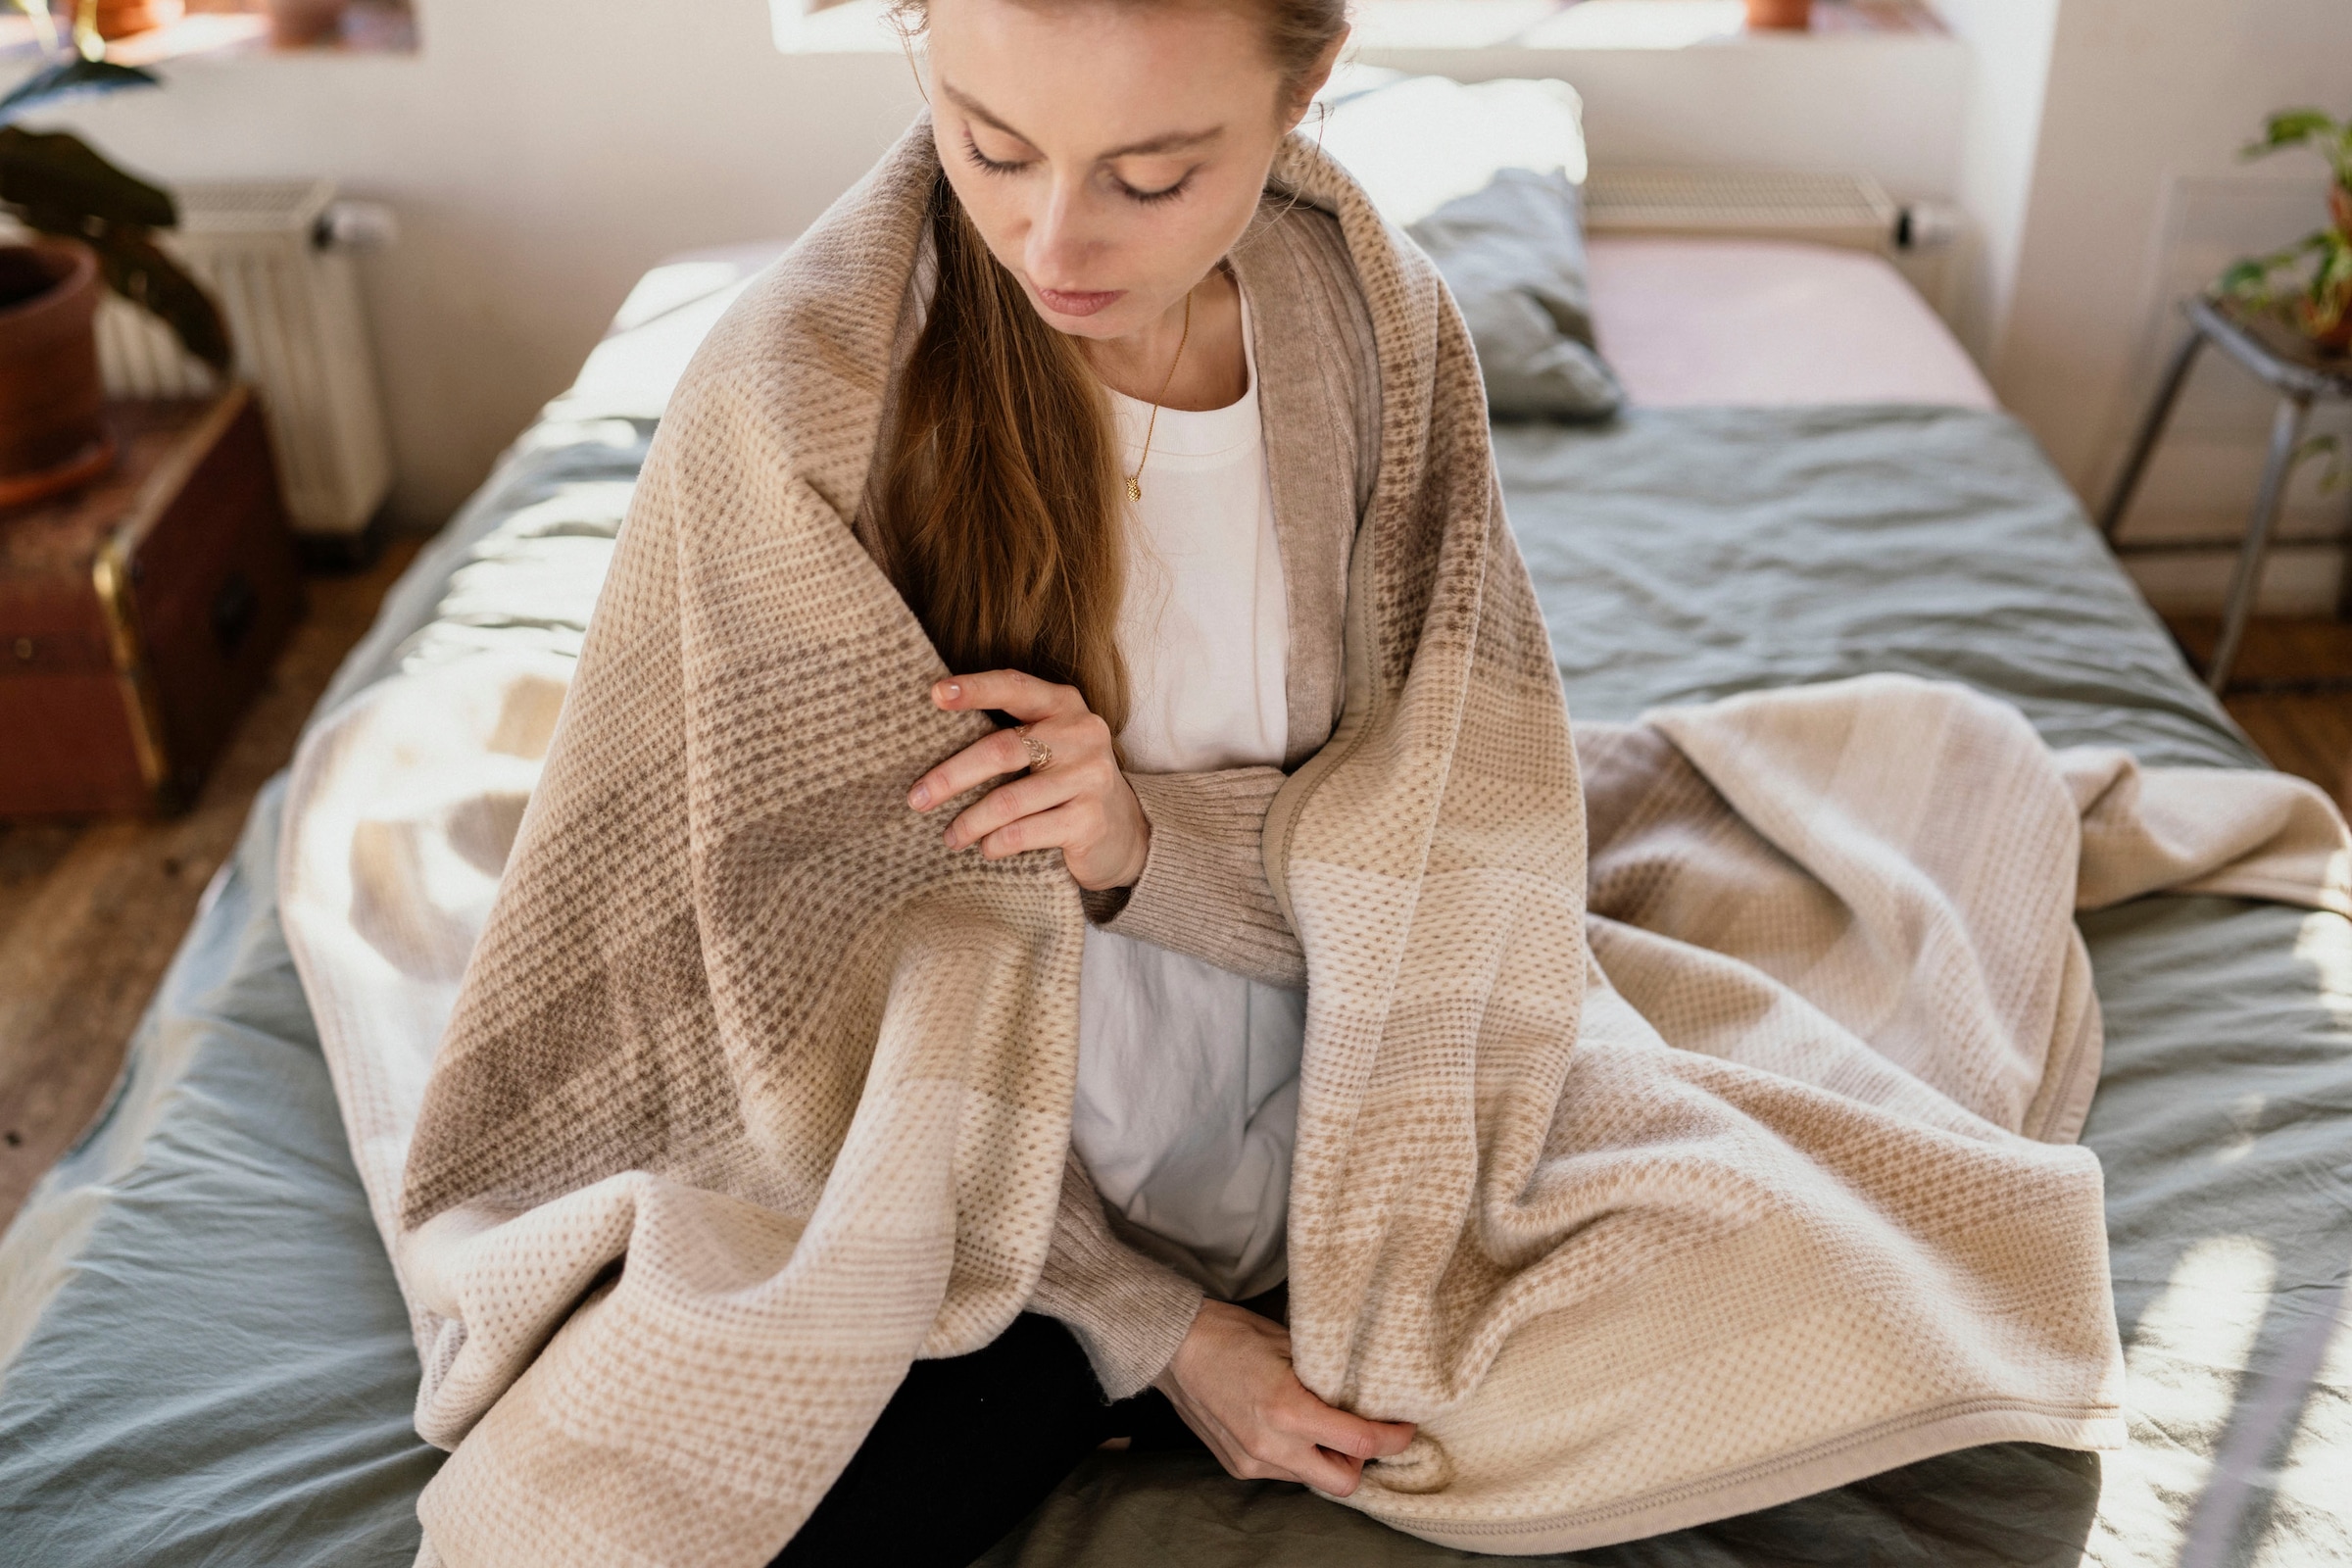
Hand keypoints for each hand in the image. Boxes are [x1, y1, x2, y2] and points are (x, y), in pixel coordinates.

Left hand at [907, 670, 1150, 891]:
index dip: (974, 689)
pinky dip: (996, 844)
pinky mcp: (1090, 819)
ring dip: (970, 822)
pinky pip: (1025, 833)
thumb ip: (1011, 733)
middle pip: (1001, 750)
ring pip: (1009, 801)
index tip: (933, 694)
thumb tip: (931, 741)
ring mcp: (1089, 776)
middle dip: (950, 777)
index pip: (1014, 687)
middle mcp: (1081, 734)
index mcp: (1063, 705)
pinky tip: (986, 849)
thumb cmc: (1066, 783)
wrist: (1126, 833)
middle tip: (917, 798)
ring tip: (950, 837)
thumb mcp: (1049, 745)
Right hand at [1154, 1299, 1416, 1496]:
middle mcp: (1272, 1446)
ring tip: (1321, 1423)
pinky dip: (1297, 1455)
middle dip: (1361, 1461)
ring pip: (1311, 1478)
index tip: (1405, 1427)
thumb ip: (1327, 1376)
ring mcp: (1252, 1461)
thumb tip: (1363, 1391)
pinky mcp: (1238, 1466)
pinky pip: (1284, 1472)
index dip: (1393, 1438)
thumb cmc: (1231, 1334)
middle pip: (1343, 1481)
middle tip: (1362, 1431)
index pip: (1361, 1443)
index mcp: (1288, 1411)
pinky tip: (1289, 1426)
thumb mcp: (1290, 1344)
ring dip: (1326, 1457)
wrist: (1174, 1347)